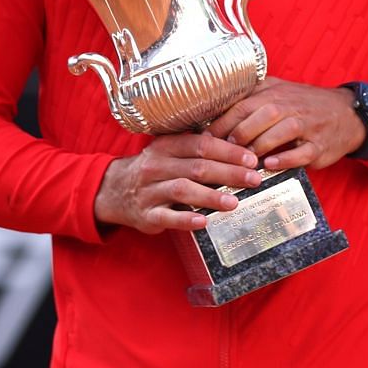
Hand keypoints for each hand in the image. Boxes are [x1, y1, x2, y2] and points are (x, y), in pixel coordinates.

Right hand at [92, 132, 263, 233]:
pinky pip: (166, 217)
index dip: (228, 151)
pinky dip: (185, 219)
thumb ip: (197, 148)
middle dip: (229, 173)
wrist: (114, 190)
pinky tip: (203, 222)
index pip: (201, 145)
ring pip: (183, 190)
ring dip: (211, 196)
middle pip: (197, 167)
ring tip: (234, 203)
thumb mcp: (170, 151)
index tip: (252, 160)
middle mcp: (156, 166)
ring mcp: (149, 191)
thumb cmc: (155, 169)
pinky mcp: (146, 214)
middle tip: (253, 180)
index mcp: (167, 146)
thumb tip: (240, 149)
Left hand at [206, 77, 366, 173]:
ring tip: (243, 161)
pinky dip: (285, 159)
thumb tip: (215, 110)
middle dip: (236, 136)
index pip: (241, 106)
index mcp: (274, 93)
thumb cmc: (304, 104)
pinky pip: (301, 153)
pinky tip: (270, 166)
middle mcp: (289, 106)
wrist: (345, 113)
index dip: (220, 124)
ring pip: (278, 132)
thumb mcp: (278, 90)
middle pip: (257, 117)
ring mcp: (306, 125)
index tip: (205, 140)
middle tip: (221, 153)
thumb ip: (251, 97)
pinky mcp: (319, 145)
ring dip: (258, 147)